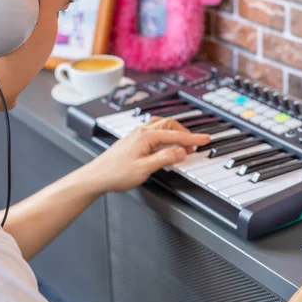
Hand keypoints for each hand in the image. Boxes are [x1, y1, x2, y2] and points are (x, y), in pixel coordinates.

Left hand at [83, 116, 210, 192]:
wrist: (96, 177)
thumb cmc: (115, 173)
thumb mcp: (144, 169)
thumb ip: (164, 158)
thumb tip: (181, 151)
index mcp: (146, 136)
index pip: (175, 135)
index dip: (193, 138)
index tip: (205, 139)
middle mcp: (141, 132)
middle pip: (170, 125)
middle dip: (185, 133)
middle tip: (195, 145)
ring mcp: (136, 135)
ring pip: (161, 126)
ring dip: (175, 132)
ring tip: (183, 143)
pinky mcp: (133, 140)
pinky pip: (154, 130)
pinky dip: (165, 135)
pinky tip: (165, 142)